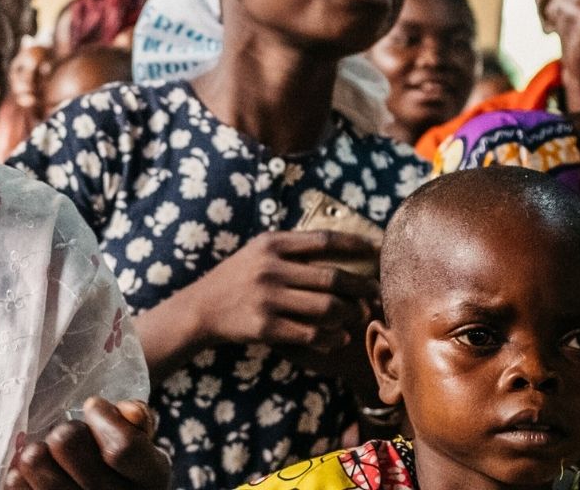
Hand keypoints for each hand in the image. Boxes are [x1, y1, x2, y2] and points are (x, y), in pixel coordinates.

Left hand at [6, 398, 171, 488]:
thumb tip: (128, 410)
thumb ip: (137, 422)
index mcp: (150, 479)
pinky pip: (15, 483)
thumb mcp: (142, 443)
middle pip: (67, 443)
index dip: (101, 417)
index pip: (121, 447)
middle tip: (71, 436)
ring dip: (38, 449)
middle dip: (66, 429)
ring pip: (34, 461)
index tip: (94, 408)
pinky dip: (18, 471)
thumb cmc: (123, 466)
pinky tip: (34, 474)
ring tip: (49, 455)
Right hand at [180, 230, 378, 354]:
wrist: (201, 308)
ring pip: (327, 308)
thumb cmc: (236, 278)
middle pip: (333, 278)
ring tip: (357, 317)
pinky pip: (310, 333)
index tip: (378, 250)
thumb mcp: (257, 251)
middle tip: (376, 294)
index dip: (356, 245)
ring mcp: (267, 299)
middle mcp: (270, 269)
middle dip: (362, 287)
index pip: (324, 240)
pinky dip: (330, 337)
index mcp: (272, 245)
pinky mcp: (265, 327)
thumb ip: (291, 248)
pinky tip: (337, 338)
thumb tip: (339, 248)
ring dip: (349, 315)